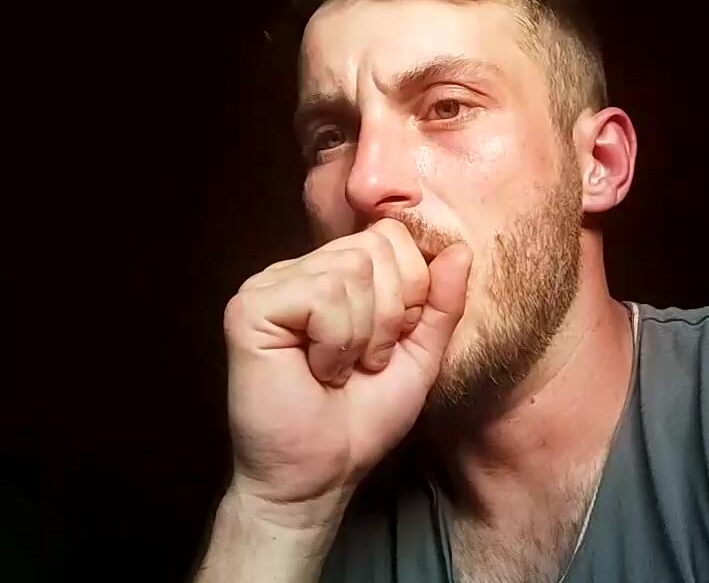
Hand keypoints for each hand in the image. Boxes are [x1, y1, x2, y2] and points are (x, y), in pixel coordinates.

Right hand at [220, 218, 472, 520]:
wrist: (322, 474)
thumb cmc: (364, 418)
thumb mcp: (421, 353)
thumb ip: (442, 301)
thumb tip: (459, 248)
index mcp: (335, 272)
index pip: (391, 235)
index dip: (411, 290)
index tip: (391, 344)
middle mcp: (300, 269)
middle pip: (375, 247)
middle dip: (391, 314)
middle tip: (366, 360)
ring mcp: (271, 284)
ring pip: (351, 269)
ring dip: (363, 335)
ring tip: (341, 369)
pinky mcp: (250, 307)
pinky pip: (321, 294)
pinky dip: (335, 341)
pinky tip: (319, 370)